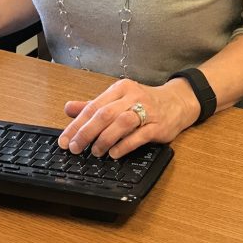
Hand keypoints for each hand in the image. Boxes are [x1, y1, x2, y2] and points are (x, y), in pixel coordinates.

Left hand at [58, 77, 200, 158]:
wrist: (177, 102)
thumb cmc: (144, 102)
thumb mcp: (117, 100)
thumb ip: (93, 105)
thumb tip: (68, 109)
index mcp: (120, 89)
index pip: (93, 107)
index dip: (76, 124)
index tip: (65, 140)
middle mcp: (132, 97)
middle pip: (105, 114)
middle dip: (86, 133)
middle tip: (75, 148)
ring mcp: (147, 110)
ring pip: (121, 123)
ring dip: (105, 139)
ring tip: (95, 152)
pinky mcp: (158, 126)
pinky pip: (139, 135)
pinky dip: (124, 145)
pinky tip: (114, 153)